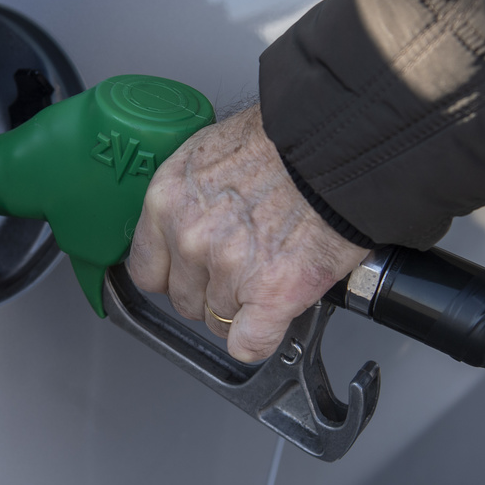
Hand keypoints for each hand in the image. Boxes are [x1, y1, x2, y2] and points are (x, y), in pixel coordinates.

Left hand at [128, 104, 367, 361]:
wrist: (338, 142)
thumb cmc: (284, 139)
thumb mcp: (212, 151)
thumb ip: (193, 195)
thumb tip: (195, 218)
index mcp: (168, 199)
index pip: (146, 269)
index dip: (174, 274)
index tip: (190, 272)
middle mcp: (191, 238)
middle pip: (185, 300)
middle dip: (212, 291)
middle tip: (244, 268)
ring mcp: (229, 269)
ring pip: (219, 322)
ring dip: (243, 309)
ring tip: (271, 273)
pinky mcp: (270, 295)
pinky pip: (249, 344)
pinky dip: (260, 338)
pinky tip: (273, 317)